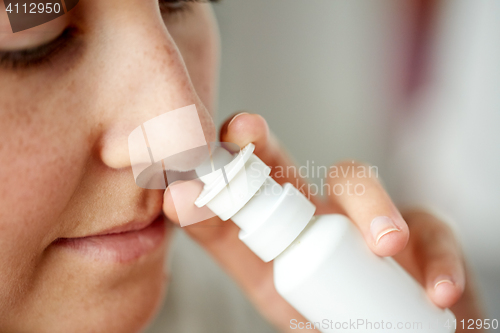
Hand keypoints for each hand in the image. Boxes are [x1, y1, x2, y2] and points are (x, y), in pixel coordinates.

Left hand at [163, 112, 483, 331]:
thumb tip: (187, 215)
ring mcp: (362, 215)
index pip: (233, 198)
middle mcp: (312, 213)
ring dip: (369, 205)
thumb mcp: (277, 293)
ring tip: (385, 247)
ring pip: (356, 182)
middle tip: (243, 130)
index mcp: (272, 235)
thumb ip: (245, 261)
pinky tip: (437, 288)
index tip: (182, 187)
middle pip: (281, 164)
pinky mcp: (420, 230)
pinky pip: (431, 230)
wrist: (396, 324)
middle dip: (258, 145)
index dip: (209, 185)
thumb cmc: (330, 311)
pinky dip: (437, 260)